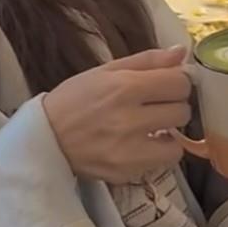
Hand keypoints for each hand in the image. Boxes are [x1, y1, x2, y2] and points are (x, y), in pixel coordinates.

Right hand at [43, 47, 191, 182]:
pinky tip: (140, 144)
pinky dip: (155, 153)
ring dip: (169, 134)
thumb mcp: (107, 70)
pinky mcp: (126, 174)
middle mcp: (129, 120)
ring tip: (153, 127)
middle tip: (157, 105)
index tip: (168, 83)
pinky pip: (159, 164)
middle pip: (182, 111)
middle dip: (173, 106)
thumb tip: (182, 53)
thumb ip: (148, 61)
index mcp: (125, 88)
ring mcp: (128, 151)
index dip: (178, 81)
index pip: (179, 83)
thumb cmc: (75, 98)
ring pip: (177, 144)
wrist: (45, 138)